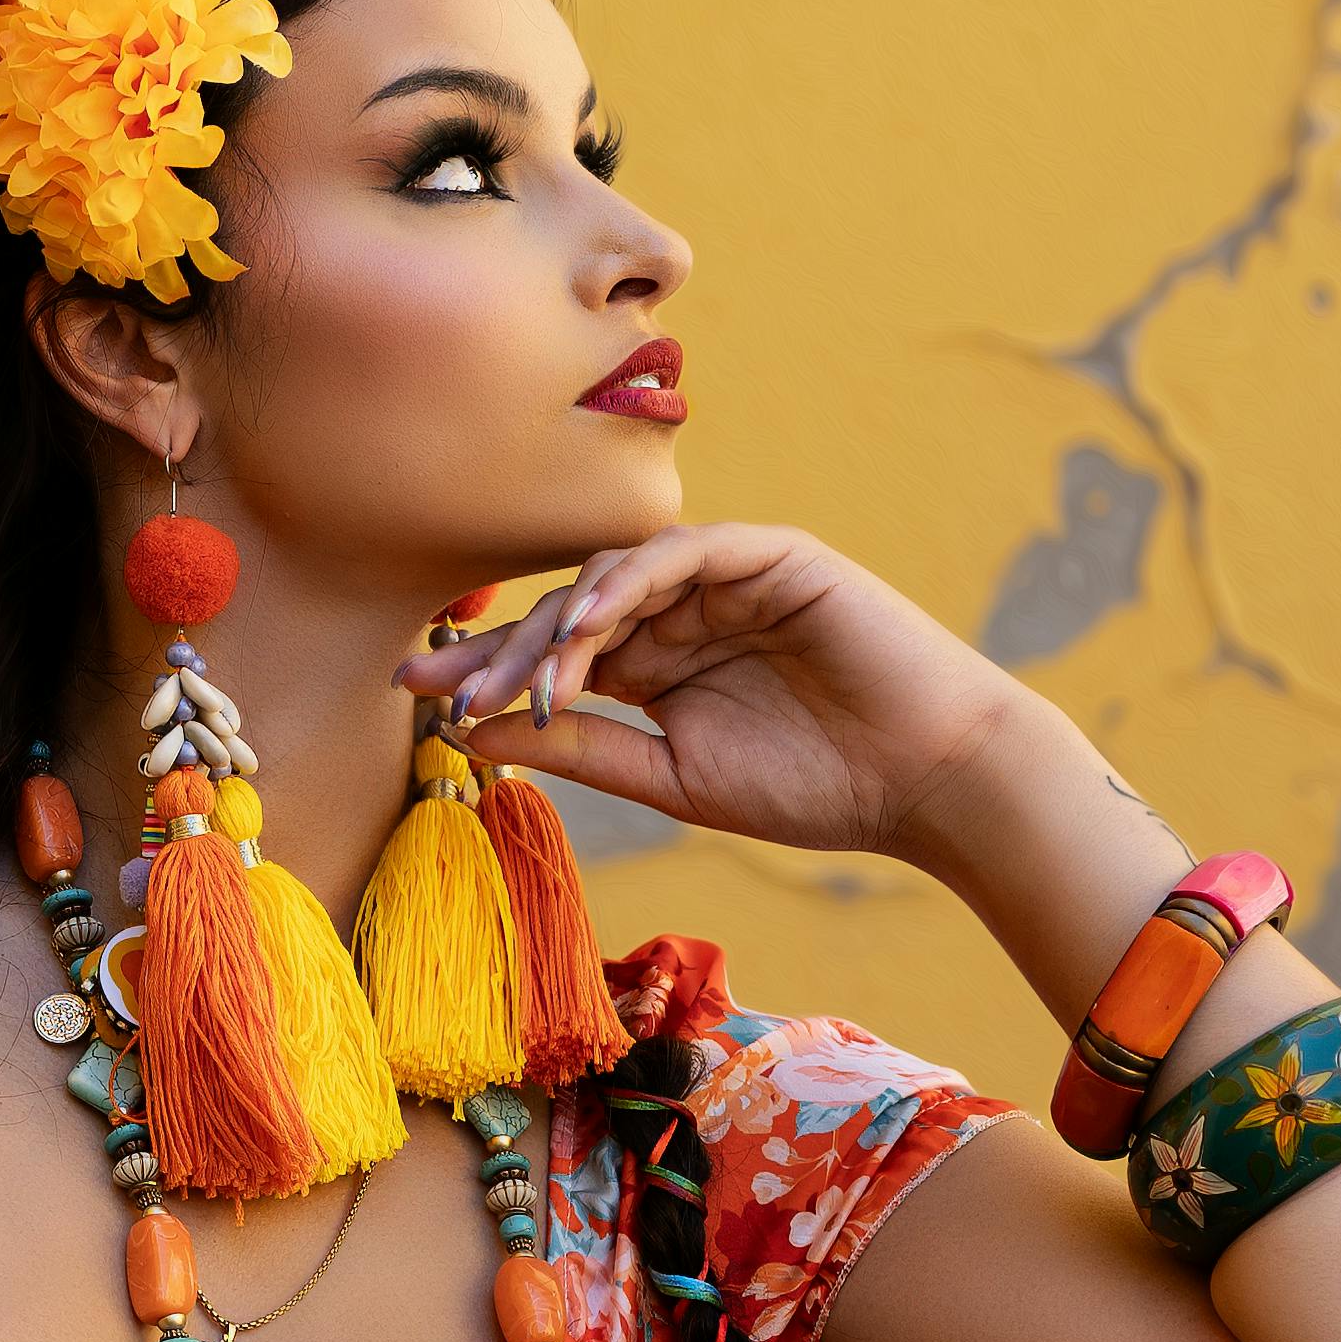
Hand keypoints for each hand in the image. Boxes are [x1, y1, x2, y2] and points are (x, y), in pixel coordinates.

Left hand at [403, 522, 1034, 864]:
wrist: (924, 781)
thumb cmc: (814, 788)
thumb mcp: (673, 778)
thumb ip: (583, 749)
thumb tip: (476, 736)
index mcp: (658, 664)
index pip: (557, 654)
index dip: (490, 669)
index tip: (415, 695)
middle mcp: (681, 612)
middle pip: (569, 610)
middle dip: (505, 649)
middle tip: (447, 688)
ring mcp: (725, 578)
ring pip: (614, 577)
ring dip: (561, 625)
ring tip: (524, 677)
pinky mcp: (770, 555)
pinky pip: (683, 553)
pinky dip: (630, 582)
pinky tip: (590, 623)